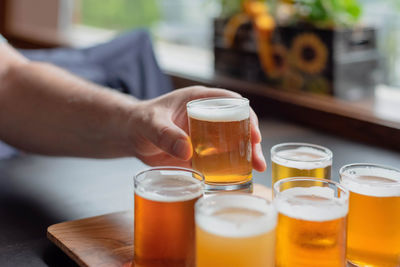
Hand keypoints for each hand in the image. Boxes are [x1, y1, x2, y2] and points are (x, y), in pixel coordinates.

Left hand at [129, 86, 265, 171]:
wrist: (130, 135)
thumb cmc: (139, 120)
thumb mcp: (150, 123)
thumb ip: (165, 133)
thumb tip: (188, 151)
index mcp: (199, 100)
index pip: (231, 102)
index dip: (247, 116)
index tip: (255, 134)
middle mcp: (206, 116)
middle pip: (237, 125)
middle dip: (252, 142)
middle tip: (258, 161)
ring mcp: (204, 136)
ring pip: (231, 144)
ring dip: (244, 156)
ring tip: (255, 171)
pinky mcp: (199, 153)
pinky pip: (217, 160)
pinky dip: (228, 169)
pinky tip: (237, 180)